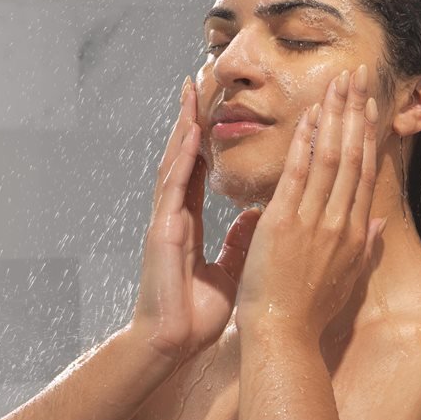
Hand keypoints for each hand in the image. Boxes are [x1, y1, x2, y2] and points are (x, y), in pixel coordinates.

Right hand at [128, 77, 261, 365]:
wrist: (173, 343)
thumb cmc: (198, 311)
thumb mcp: (230, 267)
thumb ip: (239, 238)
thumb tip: (258, 215)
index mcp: (191, 218)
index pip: (201, 164)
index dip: (208, 132)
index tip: (216, 99)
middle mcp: (175, 210)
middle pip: (184, 152)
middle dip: (192, 114)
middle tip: (201, 75)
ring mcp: (166, 217)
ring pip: (175, 159)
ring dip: (184, 123)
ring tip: (192, 89)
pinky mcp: (162, 231)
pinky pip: (172, 187)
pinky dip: (182, 158)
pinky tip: (189, 133)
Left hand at [233, 64, 385, 339]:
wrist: (284, 337)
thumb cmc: (310, 312)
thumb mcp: (348, 277)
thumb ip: (367, 244)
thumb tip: (382, 221)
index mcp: (355, 232)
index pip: (365, 171)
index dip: (368, 133)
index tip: (369, 104)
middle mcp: (341, 221)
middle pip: (354, 154)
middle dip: (357, 110)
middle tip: (359, 75)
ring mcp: (315, 220)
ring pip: (331, 156)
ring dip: (336, 115)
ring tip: (339, 82)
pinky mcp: (285, 222)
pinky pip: (298, 173)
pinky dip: (306, 142)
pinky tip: (310, 115)